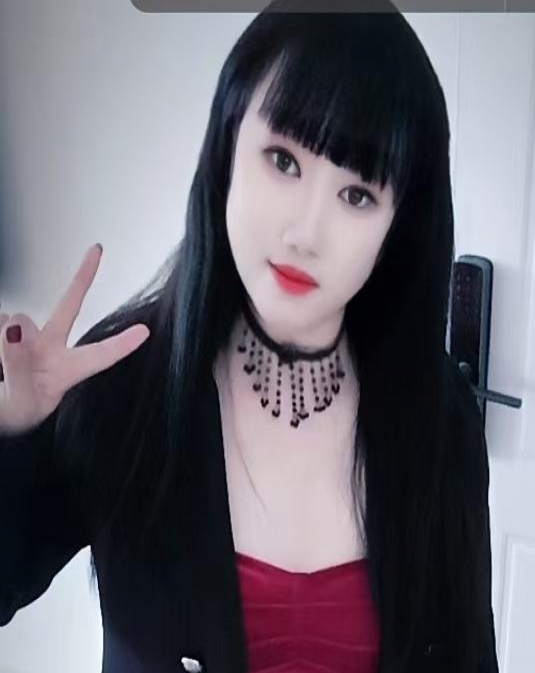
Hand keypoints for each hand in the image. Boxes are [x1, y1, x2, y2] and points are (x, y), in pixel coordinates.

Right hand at [0, 243, 150, 434]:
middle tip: (96, 251)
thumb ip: (18, 368)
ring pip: (14, 321)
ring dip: (2, 341)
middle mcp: (48, 349)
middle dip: (83, 278)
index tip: (145, 332)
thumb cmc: (13, 413)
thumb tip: (15, 328)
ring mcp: (23, 339)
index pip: (98, 356)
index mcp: (64, 371)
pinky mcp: (1, 328)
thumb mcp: (18, 404)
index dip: (122, 344)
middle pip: (68, 308)